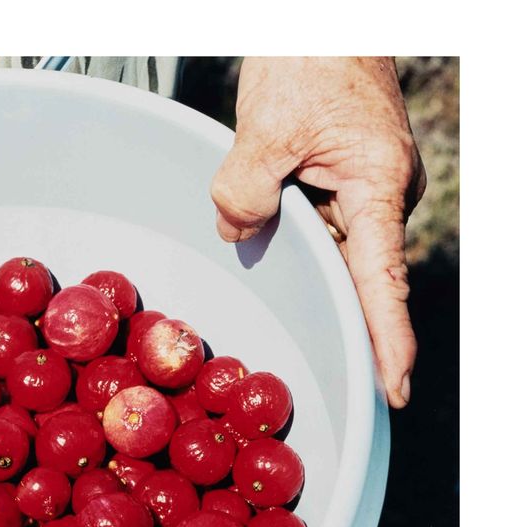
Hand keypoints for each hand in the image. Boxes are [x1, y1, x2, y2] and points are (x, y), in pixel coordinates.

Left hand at [210, 57, 424, 408]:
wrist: (321, 25)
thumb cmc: (308, 62)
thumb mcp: (264, 128)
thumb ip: (244, 191)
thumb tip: (239, 236)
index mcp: (378, 184)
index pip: (382, 278)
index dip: (387, 337)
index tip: (392, 385)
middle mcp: (380, 196)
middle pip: (350, 270)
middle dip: (325, 298)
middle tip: (314, 335)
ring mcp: (364, 190)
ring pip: (325, 245)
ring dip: (294, 244)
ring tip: (276, 201)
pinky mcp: (344, 183)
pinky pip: (316, 223)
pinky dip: (291, 226)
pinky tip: (271, 209)